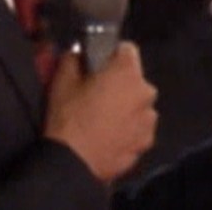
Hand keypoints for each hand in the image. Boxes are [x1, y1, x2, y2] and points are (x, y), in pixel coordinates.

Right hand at [44, 42, 157, 180]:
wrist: (73, 162)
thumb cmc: (69, 116)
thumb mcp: (62, 79)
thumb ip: (74, 58)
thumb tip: (79, 54)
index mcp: (127, 72)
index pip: (128, 49)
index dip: (113, 55)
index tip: (100, 66)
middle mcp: (146, 92)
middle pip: (135, 79)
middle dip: (120, 83)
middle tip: (98, 95)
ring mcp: (149, 119)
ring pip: (139, 104)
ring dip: (127, 107)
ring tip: (105, 119)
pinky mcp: (147, 141)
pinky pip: (139, 127)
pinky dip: (129, 129)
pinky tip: (111, 136)